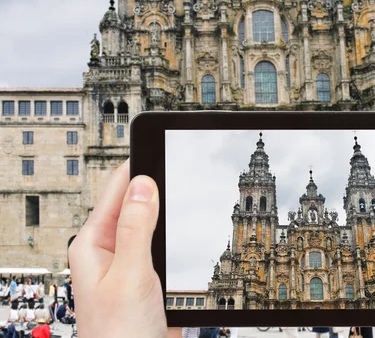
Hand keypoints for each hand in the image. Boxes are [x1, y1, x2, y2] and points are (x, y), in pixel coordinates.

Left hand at [69, 160, 180, 337]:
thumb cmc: (120, 334)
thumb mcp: (129, 276)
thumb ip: (135, 228)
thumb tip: (143, 183)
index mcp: (93, 243)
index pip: (116, 188)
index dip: (139, 164)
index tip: (163, 144)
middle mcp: (110, 248)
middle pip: (137, 201)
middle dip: (160, 185)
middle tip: (186, 165)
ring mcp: (131, 260)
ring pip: (155, 221)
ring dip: (171, 210)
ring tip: (192, 190)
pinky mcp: (150, 272)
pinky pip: (165, 241)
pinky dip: (179, 231)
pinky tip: (193, 227)